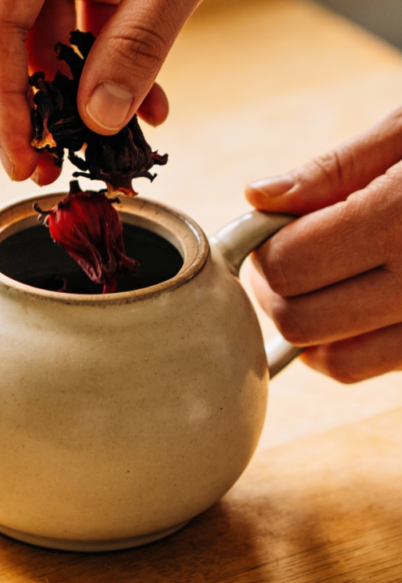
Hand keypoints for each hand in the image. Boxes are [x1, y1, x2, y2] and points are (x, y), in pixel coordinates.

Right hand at [0, 0, 200, 184]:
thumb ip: (136, 46)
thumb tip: (100, 120)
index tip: (18, 161)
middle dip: (19, 110)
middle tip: (40, 166)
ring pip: (28, 36)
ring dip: (60, 95)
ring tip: (92, 145)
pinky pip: (67, 20)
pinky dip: (95, 64)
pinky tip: (138, 103)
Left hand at [246, 108, 401, 382]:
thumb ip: (336, 168)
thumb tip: (257, 197)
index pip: (288, 264)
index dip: (267, 244)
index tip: (278, 223)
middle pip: (300, 321)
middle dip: (279, 288)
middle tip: (292, 252)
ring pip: (333, 360)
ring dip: (309, 323)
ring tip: (326, 277)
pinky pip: (373, 367)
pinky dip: (347, 344)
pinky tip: (358, 301)